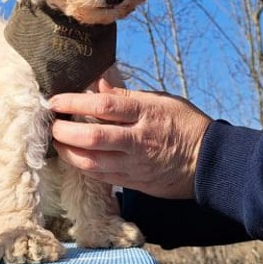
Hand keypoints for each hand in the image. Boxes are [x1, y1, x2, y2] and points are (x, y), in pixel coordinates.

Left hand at [50, 79, 211, 198]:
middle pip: (92, 137)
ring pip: (91, 162)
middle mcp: (137, 140)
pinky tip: (74, 158)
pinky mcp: (134, 182)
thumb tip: (98, 81)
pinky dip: (83, 167)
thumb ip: (126, 95)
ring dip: (68, 153)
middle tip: (51, 125)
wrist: (211, 162)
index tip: (55, 100)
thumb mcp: (160, 101)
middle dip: (64, 131)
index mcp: (144, 113)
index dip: (73, 102)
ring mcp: (135, 164)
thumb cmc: (185, 125)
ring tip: (57, 143)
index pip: (102, 106)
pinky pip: (101, 177)